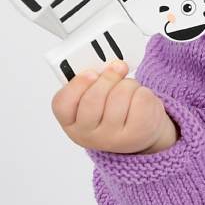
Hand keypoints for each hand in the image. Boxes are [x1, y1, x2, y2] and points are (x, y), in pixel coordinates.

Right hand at [51, 60, 179, 154]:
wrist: (141, 132)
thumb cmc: (113, 110)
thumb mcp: (94, 98)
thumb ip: (92, 83)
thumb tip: (107, 66)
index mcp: (72, 124)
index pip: (63, 104)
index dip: (76, 85)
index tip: (91, 72)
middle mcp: (90, 136)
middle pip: (92, 99)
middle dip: (108, 78)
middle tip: (118, 66)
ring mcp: (114, 138)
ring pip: (120, 95)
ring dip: (128, 84)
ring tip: (129, 89)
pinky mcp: (138, 133)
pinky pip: (140, 99)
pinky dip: (142, 91)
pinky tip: (139, 99)